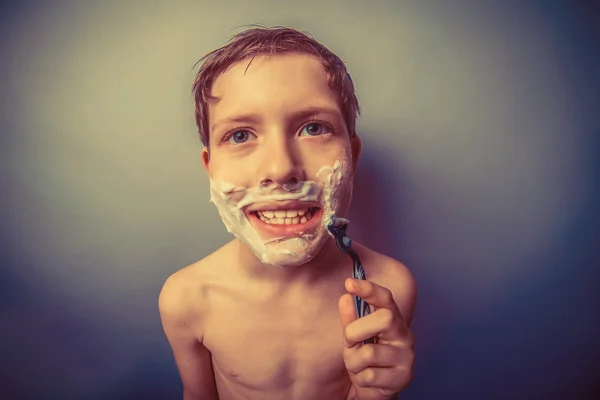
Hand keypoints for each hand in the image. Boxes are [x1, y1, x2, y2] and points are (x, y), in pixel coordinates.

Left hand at [339, 278, 414, 399]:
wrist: (375, 391)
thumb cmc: (365, 360)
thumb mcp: (354, 338)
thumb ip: (350, 320)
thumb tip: (345, 298)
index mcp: (393, 320)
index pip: (385, 299)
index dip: (369, 289)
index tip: (349, 283)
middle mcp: (404, 335)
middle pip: (384, 318)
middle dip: (356, 331)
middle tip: (351, 342)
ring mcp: (406, 356)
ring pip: (370, 353)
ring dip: (354, 362)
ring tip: (359, 367)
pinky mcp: (403, 377)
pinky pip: (369, 376)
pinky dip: (360, 379)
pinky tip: (367, 379)